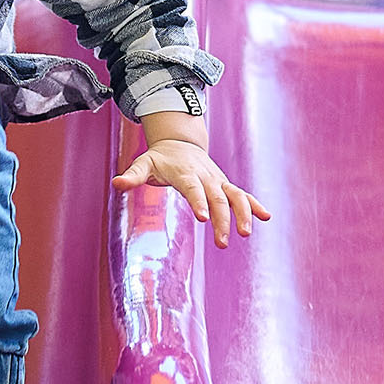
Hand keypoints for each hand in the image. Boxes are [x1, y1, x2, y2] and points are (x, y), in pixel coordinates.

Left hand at [114, 124, 269, 240]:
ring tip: (246, 234)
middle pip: (218, 198)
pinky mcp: (225, 185)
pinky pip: (242, 195)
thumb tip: (116, 184)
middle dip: (223, 219)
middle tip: (222, 242)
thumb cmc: (160, 157)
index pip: (193, 188)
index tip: (204, 218)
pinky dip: (254, 205)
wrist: (180, 141)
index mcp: (185, 173)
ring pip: (235, 196)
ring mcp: (218, 180)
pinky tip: (266, 217)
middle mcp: (206, 176)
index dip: (199, 201)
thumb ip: (132, 175)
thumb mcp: (144, 163)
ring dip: (243, 213)